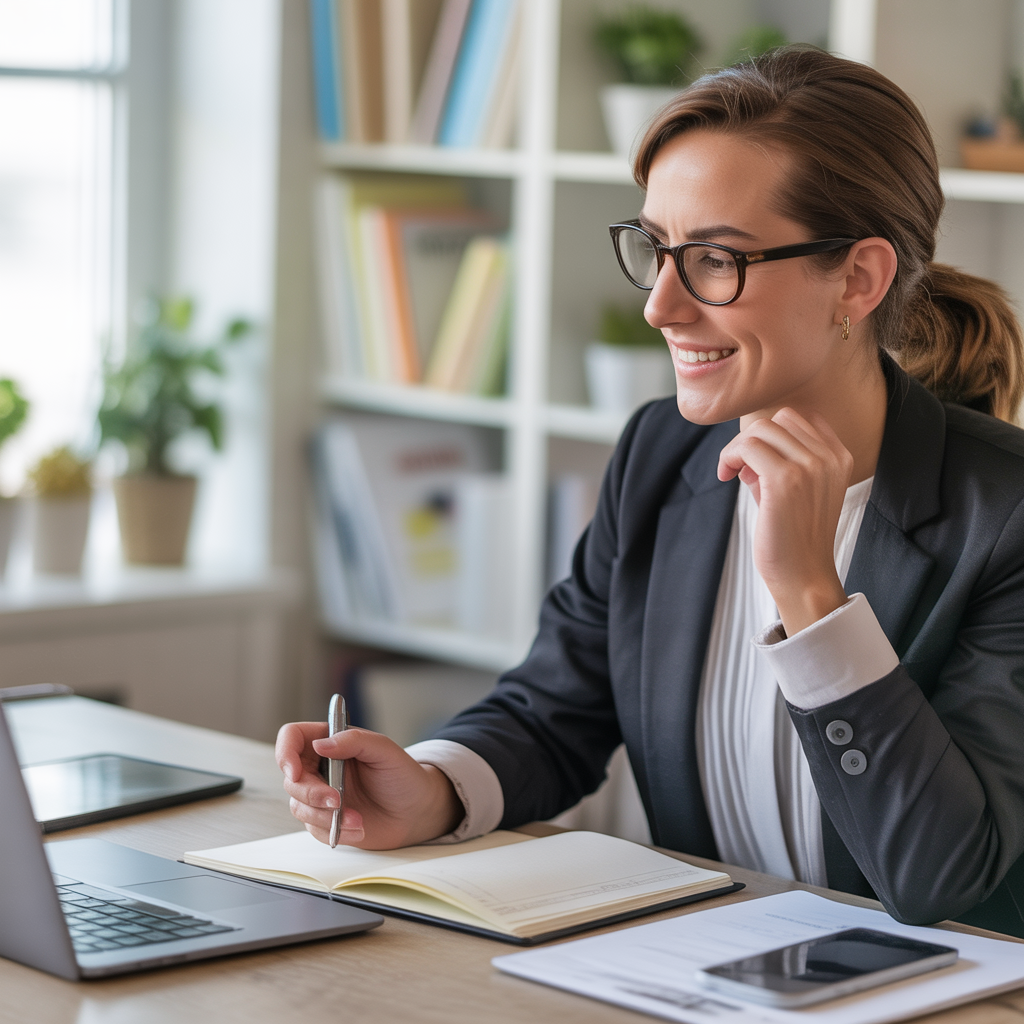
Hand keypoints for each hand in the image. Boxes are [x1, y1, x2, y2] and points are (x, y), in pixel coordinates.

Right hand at [275, 723, 463, 848]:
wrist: (415, 812)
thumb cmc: (403, 776)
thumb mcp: (385, 750)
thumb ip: (354, 741)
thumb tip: (321, 744)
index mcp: (331, 741)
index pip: (292, 737)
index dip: (285, 752)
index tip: (294, 772)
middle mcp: (321, 766)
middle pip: (291, 777)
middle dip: (311, 793)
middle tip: (337, 801)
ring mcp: (320, 794)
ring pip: (299, 805)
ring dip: (325, 816)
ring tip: (357, 819)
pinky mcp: (324, 820)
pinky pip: (313, 829)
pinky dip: (334, 831)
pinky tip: (359, 829)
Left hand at [717, 407, 852, 634]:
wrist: (804, 576)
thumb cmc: (794, 538)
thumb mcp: (794, 492)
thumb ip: (776, 464)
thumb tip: (747, 449)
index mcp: (839, 457)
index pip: (799, 418)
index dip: (770, 433)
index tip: (755, 459)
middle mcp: (829, 458)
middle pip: (779, 419)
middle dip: (751, 439)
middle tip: (738, 467)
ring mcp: (810, 466)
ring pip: (761, 429)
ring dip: (737, 448)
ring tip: (730, 473)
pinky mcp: (785, 479)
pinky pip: (749, 447)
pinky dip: (730, 457)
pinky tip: (726, 476)